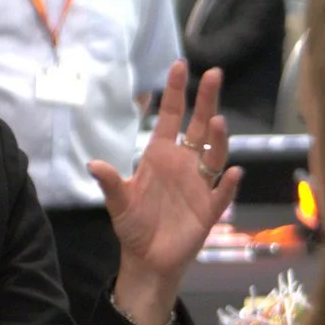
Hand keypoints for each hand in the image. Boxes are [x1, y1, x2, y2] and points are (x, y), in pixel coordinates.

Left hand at [89, 61, 241, 324]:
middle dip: (206, 100)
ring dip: (217, 139)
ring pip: (214, 154)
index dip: (176, 92)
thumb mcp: (118, 203)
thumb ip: (110, 183)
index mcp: (160, 155)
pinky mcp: (210, 208)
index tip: (180, 65)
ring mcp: (200, 184)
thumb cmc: (133, 225)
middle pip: (199, 126)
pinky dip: (227, 183)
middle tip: (214, 74)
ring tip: (216, 121)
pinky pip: (222, 192)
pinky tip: (231, 172)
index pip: (171, 116)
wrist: (148, 258)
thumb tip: (93, 164)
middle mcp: (184, 163)